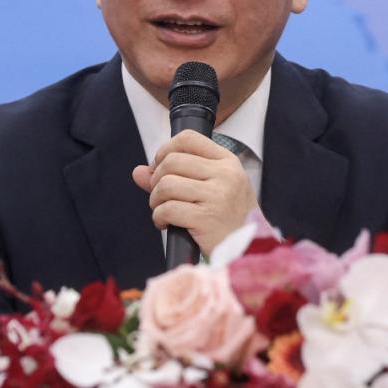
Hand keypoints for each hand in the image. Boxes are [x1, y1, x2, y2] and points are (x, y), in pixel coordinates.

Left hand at [133, 129, 256, 254]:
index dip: (165, 150)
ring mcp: (217, 195)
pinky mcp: (207, 218)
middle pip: (172, 161)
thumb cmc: (229, 218)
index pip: (188, 138)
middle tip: (160, 196)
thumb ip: (176, 176)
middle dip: (156, 180)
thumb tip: (139, 171)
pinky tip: (166, 224)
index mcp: (227, 161)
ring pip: (166, 185)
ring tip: (163, 210)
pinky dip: (159, 217)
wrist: (249, 248)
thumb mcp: (212, 189)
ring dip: (156, 200)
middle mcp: (225, 174)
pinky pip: (167, 209)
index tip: (159, 167)